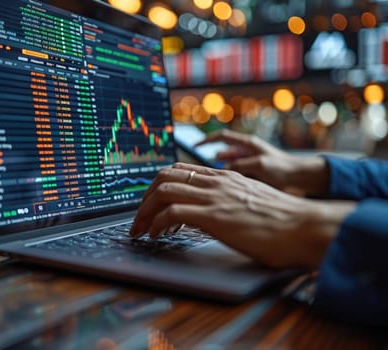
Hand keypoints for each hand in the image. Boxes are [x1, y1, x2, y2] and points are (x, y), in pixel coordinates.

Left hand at [130, 163, 355, 268]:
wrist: (305, 227)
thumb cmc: (283, 220)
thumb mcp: (250, 200)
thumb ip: (229, 199)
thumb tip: (213, 211)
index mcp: (223, 177)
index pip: (179, 170)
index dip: (159, 186)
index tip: (152, 205)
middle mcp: (215, 181)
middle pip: (164, 176)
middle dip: (145, 198)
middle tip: (139, 219)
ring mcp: (214, 197)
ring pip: (163, 192)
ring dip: (145, 212)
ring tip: (141, 230)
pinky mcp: (214, 216)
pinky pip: (172, 213)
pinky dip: (158, 223)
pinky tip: (158, 235)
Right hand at [197, 130, 329, 195]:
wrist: (301, 177)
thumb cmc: (284, 168)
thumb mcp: (260, 165)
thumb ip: (239, 165)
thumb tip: (221, 169)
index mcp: (247, 144)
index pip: (222, 137)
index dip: (207, 140)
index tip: (195, 146)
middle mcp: (246, 152)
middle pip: (222, 153)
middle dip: (211, 161)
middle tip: (205, 172)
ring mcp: (248, 163)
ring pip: (228, 166)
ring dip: (222, 173)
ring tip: (217, 182)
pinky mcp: (252, 174)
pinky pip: (235, 176)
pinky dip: (230, 181)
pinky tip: (228, 188)